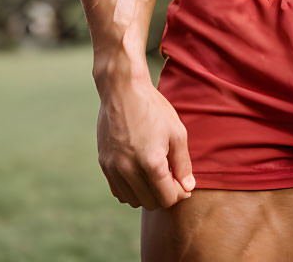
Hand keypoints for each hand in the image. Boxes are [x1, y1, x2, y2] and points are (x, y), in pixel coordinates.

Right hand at [96, 82, 194, 209]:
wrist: (122, 90)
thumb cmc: (153, 108)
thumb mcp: (176, 132)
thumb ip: (183, 164)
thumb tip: (188, 188)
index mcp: (151, 162)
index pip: (167, 198)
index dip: (179, 194)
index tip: (183, 184)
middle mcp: (129, 169)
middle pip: (151, 202)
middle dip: (164, 194)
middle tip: (171, 177)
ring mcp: (113, 168)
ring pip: (133, 200)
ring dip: (146, 194)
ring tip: (155, 174)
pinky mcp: (104, 164)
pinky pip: (118, 191)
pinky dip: (130, 189)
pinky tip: (139, 173)